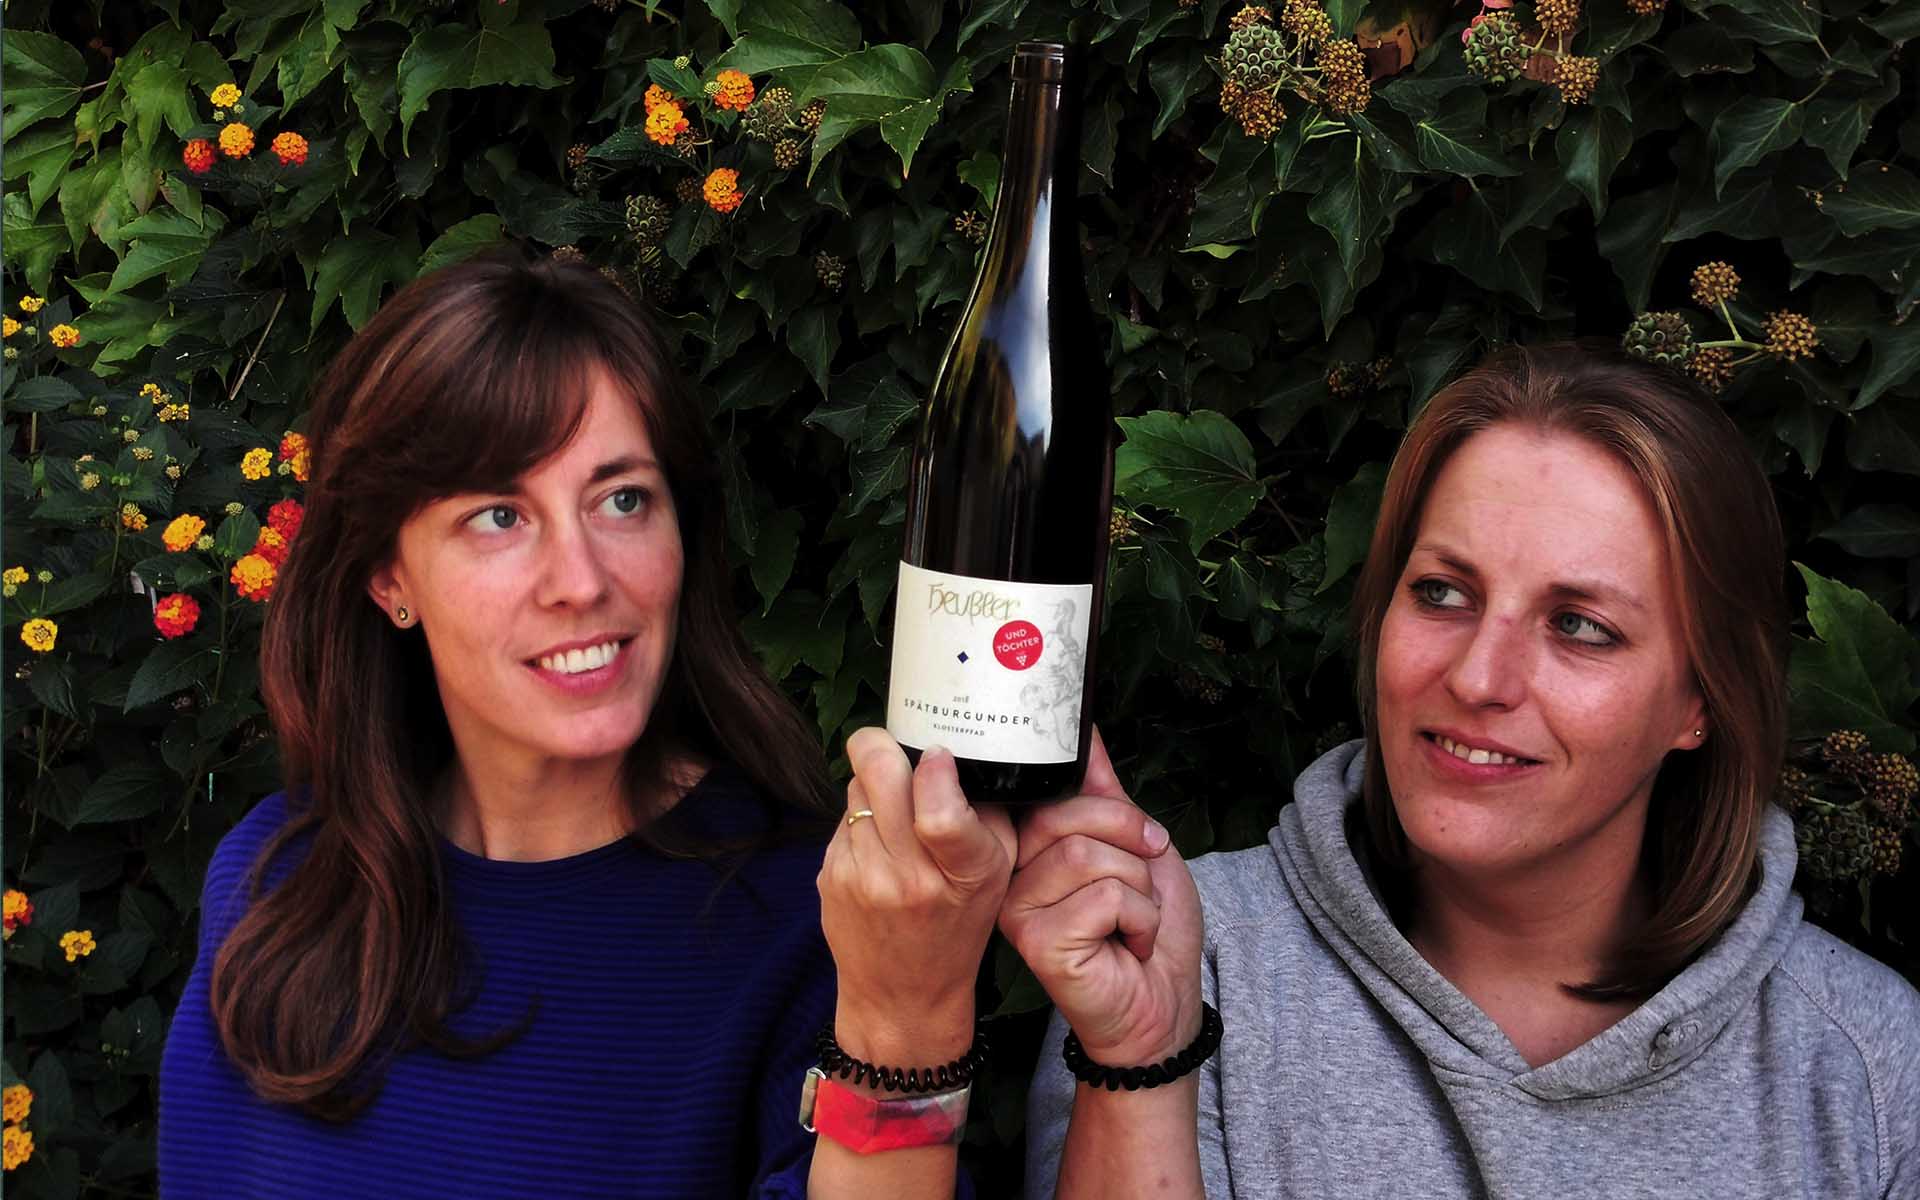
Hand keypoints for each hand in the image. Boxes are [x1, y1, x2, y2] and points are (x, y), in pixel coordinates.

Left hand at [817, 728, 1016, 1060]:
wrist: (901, 996)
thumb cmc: (957, 928)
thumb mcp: (997, 874)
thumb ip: (985, 811)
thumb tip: (956, 751)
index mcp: (962, 874)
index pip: (940, 811)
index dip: (934, 767)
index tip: (938, 756)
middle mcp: (907, 877)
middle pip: (880, 773)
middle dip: (884, 747)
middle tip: (896, 750)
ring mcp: (861, 876)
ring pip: (856, 788)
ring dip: (873, 785)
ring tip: (894, 809)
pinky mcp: (828, 876)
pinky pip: (843, 817)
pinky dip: (860, 818)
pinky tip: (877, 845)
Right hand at [998, 729, 1203, 1066]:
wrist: (1164, 1004)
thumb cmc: (1149, 930)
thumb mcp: (1136, 846)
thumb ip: (1105, 791)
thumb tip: (1084, 728)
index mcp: (1028, 847)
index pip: (1054, 790)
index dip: (1110, 810)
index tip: (1141, 840)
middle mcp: (1011, 875)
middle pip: (1069, 817)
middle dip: (1132, 845)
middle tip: (1145, 886)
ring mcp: (1018, 909)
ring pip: (1088, 856)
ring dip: (1139, 889)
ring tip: (1133, 921)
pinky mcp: (1037, 942)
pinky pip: (1103, 897)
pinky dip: (1140, 918)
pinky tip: (1128, 946)